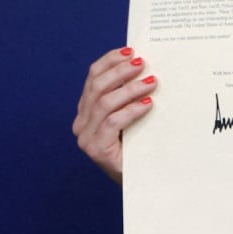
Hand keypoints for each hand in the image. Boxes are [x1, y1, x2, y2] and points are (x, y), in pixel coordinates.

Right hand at [71, 47, 156, 183]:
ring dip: (130, 89)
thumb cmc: (137, 148)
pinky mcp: (97, 149)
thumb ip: (129, 97)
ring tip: (151, 82)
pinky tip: (148, 103)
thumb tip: (144, 67)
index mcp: (86, 110)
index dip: (110, 62)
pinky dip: (132, 109)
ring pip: (104, 102)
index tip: (130, 51)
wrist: (140, 182)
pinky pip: (113, 122)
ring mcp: (86, 137)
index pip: (92, 78)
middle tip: (143, 64)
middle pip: (96, 87)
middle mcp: (81, 122)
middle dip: (120, 72)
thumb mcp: (132, 118)